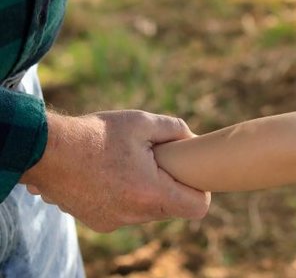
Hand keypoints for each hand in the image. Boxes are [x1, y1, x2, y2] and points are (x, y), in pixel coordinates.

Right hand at [21, 110, 210, 232]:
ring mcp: (113, 222)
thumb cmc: (96, 134)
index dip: (201, 190)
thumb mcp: (142, 122)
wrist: (45, 151)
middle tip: (160, 161)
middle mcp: (133, 215)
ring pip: (147, 211)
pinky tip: (112, 174)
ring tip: (131, 165)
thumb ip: (175, 129)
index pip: (197, 208)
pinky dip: (125, 196)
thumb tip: (193, 139)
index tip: (193, 174)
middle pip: (172, 209)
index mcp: (150, 193)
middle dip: (171, 186)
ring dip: (147, 191)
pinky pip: (125, 212)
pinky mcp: (97, 222)